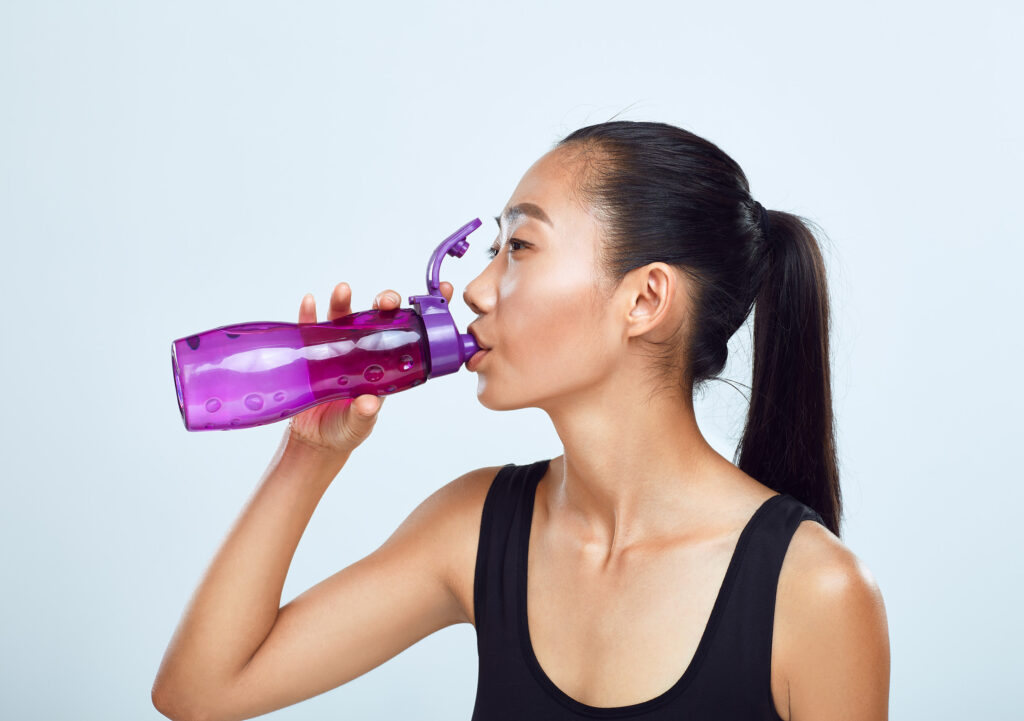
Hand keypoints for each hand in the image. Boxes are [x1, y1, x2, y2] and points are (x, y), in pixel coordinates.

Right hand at [285, 281, 454, 456]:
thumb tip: (369, 403)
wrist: (314, 439)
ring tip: (343, 290)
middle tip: (388, 301)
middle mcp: (365, 350)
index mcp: (386, 365)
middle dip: (386, 303)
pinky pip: (311, 328)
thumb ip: (364, 414)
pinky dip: (310, 315)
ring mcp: (339, 348)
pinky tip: (310, 304)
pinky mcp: (313, 351)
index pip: (411, 334)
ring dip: (344, 301)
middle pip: (379, 318)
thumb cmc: (345, 429)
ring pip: (345, 317)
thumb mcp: (360, 423)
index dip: (427, 312)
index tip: (445, 291)